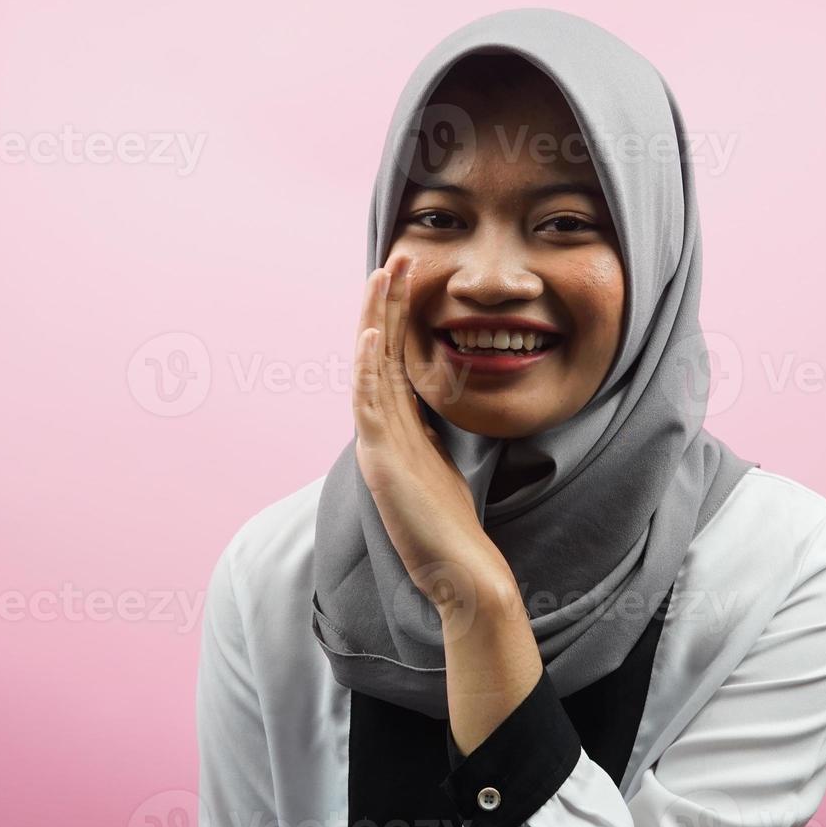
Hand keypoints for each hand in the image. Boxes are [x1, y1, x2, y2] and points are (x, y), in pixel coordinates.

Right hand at [352, 251, 507, 609]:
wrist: (456, 571)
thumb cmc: (451, 526)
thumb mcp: (442, 464)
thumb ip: (430, 433)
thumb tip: (432, 406)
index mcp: (399, 426)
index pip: (396, 358)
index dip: (399, 314)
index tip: (409, 273)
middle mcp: (382, 428)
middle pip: (381, 352)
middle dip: (387, 303)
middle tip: (396, 255)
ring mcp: (378, 442)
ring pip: (371, 368)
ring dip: (376, 319)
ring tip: (382, 276)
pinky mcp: (381, 461)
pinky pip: (370, 404)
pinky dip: (369, 367)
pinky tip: (373, 336)